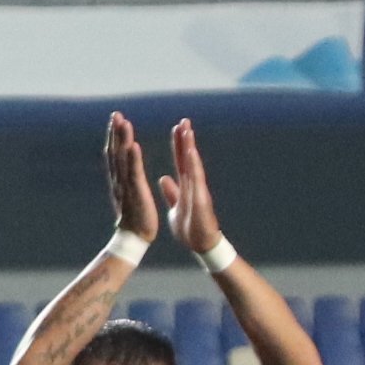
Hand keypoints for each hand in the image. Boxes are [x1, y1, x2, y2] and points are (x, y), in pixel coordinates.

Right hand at [102, 111, 160, 243]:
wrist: (135, 237)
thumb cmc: (135, 218)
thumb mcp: (129, 195)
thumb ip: (126, 181)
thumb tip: (123, 173)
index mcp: (121, 179)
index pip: (116, 154)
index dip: (115, 137)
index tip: (116, 120)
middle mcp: (120, 179)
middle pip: (116, 152)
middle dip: (115, 132)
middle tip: (116, 114)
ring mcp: (127, 185)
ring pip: (123, 158)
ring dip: (123, 139)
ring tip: (123, 122)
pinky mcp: (136, 191)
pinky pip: (134, 172)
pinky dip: (133, 158)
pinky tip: (133, 145)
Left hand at [154, 116, 220, 257]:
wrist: (200, 244)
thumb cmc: (190, 227)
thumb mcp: (176, 207)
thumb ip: (172, 192)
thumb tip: (164, 179)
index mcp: (186, 185)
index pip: (182, 160)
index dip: (179, 145)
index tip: (178, 128)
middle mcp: (194, 183)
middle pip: (188, 157)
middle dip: (186, 139)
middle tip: (184, 120)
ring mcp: (198, 189)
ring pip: (193, 164)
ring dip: (190, 146)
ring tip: (187, 129)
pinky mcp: (201, 197)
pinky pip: (196, 178)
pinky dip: (193, 165)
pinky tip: (190, 151)